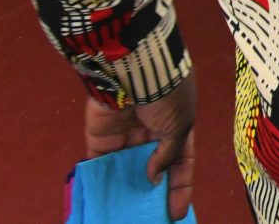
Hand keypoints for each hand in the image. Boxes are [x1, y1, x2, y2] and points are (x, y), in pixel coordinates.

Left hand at [84, 74, 196, 221]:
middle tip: (148, 217)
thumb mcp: (181, 125)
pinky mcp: (99, 138)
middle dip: (151, 193)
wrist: (133, 70)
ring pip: (124, 171)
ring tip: (124, 215)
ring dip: (124, 191)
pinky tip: (101, 201)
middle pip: (151, 169)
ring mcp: (124, 137)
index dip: (180, 188)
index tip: (176, 214)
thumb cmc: (167, 94)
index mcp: (177, 127)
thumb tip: (153, 178)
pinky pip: (98, 164)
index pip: (181, 163)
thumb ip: (169, 155)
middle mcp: (151, 133)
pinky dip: (98, 181)